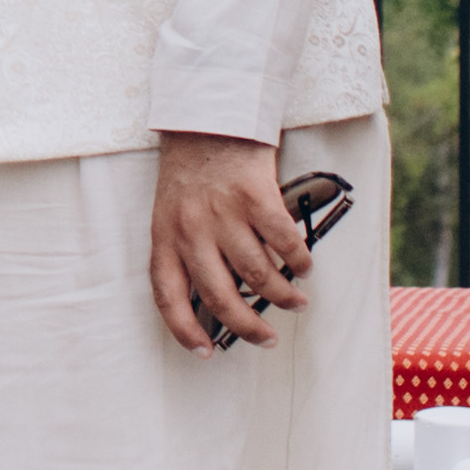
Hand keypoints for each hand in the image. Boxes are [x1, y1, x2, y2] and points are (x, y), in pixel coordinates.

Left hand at [149, 136, 312, 353]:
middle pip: (221, 297)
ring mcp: (224, 215)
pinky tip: (305, 267)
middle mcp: (191, 231)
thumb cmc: (191, 169)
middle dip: (248, 327)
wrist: (209, 117)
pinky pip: (283, 243)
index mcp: (165, 236)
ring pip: (258, 275)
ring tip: (295, 302)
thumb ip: (186, 250)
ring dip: (282, 297)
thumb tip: (217, 298)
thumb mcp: (171, 211)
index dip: (184, 331)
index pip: (167, 296)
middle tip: (267, 339)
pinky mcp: (256, 197)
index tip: (204, 352)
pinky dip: (299, 261)